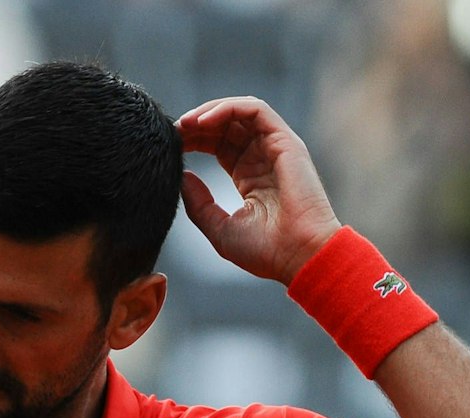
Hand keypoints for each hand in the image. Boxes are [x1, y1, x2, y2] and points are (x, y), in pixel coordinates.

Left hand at [177, 97, 342, 286]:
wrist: (299, 256)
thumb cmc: (266, 250)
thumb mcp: (219, 229)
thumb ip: (199, 204)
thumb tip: (183, 177)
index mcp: (249, 176)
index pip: (217, 144)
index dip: (193, 139)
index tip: (170, 144)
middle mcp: (262, 157)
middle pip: (225, 125)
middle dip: (196, 123)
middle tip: (172, 130)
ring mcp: (275, 148)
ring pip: (239, 111)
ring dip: (209, 111)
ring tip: (186, 123)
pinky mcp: (285, 141)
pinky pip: (255, 110)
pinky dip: (229, 108)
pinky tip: (204, 121)